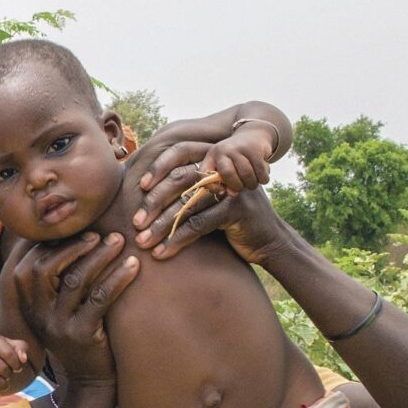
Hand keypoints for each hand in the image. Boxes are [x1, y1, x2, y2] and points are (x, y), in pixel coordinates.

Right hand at [0, 334, 33, 396]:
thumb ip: (22, 349)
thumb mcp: (13, 346)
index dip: (17, 365)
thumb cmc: (1, 351)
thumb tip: (23, 359)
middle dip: (9, 375)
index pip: (9, 355)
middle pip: (2, 369)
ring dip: (3, 385)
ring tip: (4, 383)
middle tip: (8, 375)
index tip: (17, 368)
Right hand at [8, 232, 138, 383]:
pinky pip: (100, 298)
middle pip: (48, 268)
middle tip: (100, 235)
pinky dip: (118, 277)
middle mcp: (39, 315)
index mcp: (30, 306)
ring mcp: (59, 326)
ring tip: (119, 241)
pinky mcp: (82, 334)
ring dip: (100, 256)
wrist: (90, 382)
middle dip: (75, 247)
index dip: (53, 244)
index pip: (31, 265)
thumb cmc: (80, 337)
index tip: (78, 232)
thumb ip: (58, 283)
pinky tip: (133, 266)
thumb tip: (68, 239)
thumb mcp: (61, 311)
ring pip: (76, 280)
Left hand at [129, 161, 290, 262]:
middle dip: (154, 202)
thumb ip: (190, 192)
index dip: (158, 167)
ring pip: (187, 203)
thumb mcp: (211, 203)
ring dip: (161, 226)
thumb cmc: (233, 224)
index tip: (138, 188)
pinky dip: (177, 240)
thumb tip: (147, 192)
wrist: (272, 243)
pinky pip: (199, 223)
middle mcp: (224, 171)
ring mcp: (232, 188)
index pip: (182, 154)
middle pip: (181, 179)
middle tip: (135, 223)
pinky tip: (162, 253)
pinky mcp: (237, 209)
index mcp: (215, 163)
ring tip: (143, 242)